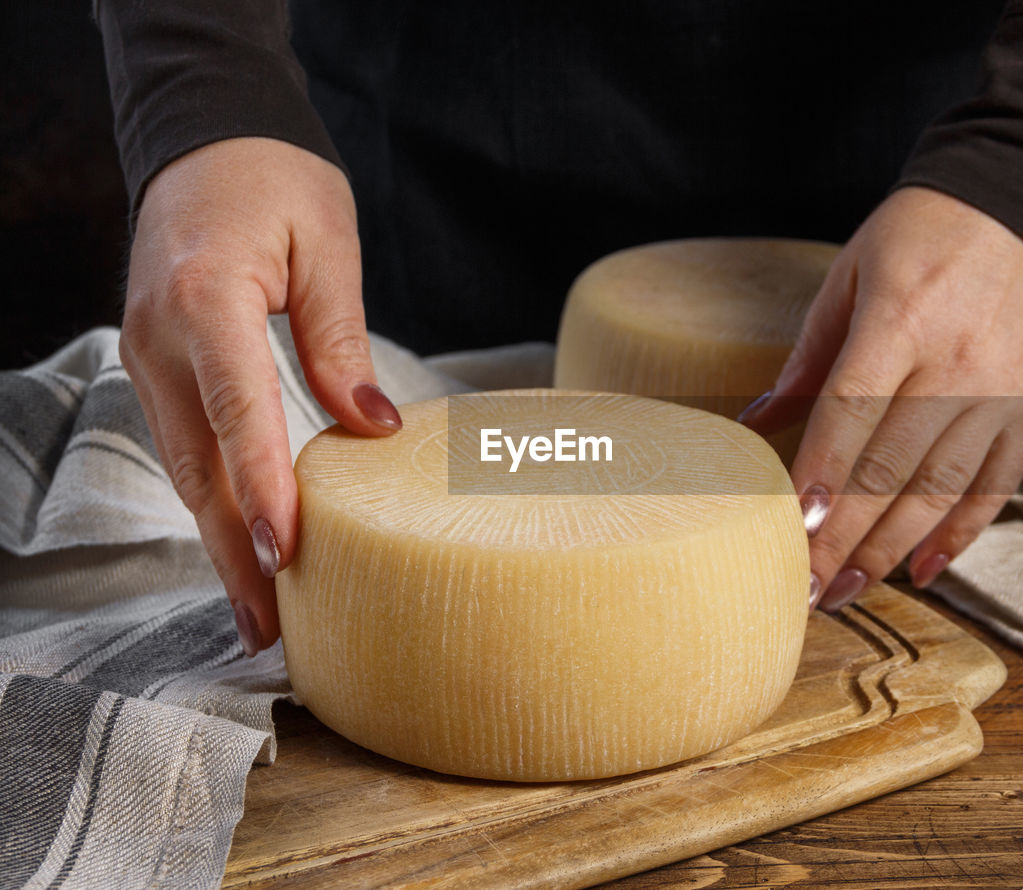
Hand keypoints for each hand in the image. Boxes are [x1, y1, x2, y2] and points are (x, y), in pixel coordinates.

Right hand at [121, 137, 400, 654]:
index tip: (287, 554)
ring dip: (219, 538)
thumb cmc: (275, 178)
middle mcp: (161, 336)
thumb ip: (340, 340)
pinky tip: (240, 539)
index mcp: (207, 298)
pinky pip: (185, 442)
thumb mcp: (326, 245)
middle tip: (269, 627)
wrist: (205, 134)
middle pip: (199, 462)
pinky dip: (212, 498)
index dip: (262, 488)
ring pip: (185, 464)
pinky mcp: (156, 361)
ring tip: (259, 609)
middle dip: (233, 550)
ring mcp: (147, 352)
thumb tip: (372, 431)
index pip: (238, 410)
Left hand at [740, 186, 1022, 610]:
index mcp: (901, 319)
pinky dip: (961, 532)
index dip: (819, 480)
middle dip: (844, 538)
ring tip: (850, 589)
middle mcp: (958, 362)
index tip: (789, 534)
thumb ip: (808, 357)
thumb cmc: (927, 231)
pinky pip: (998, 485)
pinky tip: (925, 569)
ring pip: (941, 489)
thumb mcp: (852, 273)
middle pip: (891, 469)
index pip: (849, 416)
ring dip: (892, 549)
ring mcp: (1006, 390)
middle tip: (806, 589)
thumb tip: (754, 425)